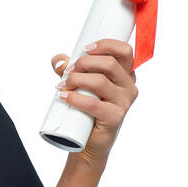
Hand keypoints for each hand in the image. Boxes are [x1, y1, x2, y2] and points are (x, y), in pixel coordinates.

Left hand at [52, 38, 137, 170]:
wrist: (88, 141)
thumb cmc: (86, 109)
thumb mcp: (78, 84)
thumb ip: (69, 68)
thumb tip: (58, 59)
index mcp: (126, 74)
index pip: (124, 51)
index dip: (105, 45)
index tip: (85, 48)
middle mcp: (129, 86)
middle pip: (110, 64)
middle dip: (84, 63)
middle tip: (67, 72)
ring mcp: (124, 103)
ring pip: (100, 81)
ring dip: (76, 80)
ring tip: (62, 86)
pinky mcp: (115, 118)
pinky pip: (93, 104)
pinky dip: (75, 98)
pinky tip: (63, 97)